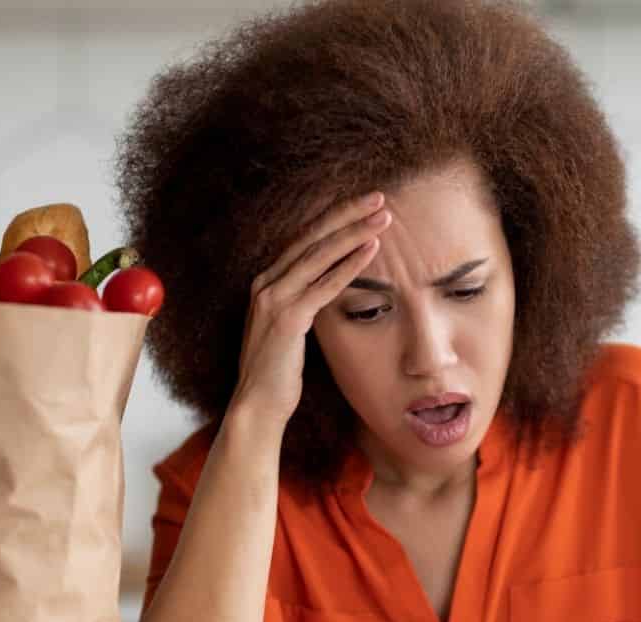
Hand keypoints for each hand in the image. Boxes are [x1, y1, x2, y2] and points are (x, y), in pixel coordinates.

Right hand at [229, 191, 391, 430]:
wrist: (257, 405)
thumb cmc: (278, 373)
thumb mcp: (291, 329)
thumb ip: (304, 303)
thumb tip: (331, 287)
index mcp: (267, 282)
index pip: (304, 240)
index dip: (334, 219)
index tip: (362, 205)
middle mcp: (266, 283)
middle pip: (312, 237)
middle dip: (347, 214)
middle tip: (378, 197)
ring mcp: (274, 298)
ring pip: (320, 254)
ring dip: (354, 232)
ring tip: (383, 217)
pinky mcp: (288, 318)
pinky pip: (325, 284)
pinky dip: (350, 265)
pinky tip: (372, 249)